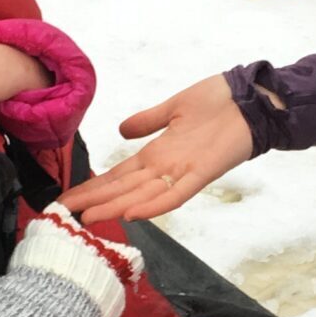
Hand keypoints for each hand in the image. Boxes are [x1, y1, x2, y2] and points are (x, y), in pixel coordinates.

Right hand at [58, 74, 252, 225]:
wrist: (252, 98)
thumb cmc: (218, 101)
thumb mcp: (174, 107)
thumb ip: (147, 121)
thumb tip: (121, 131)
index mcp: (157, 153)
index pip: (118, 175)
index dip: (93, 187)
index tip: (66, 198)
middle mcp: (165, 167)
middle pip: (123, 188)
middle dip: (93, 201)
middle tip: (63, 215)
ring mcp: (182, 171)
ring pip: (142, 195)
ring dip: (116, 207)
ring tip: (88, 218)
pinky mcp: (203, 172)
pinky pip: (176, 194)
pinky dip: (155, 204)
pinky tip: (134, 214)